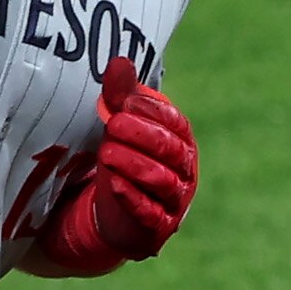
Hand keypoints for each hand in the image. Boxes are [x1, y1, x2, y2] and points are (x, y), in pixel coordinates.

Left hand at [28, 59, 197, 276]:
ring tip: (106, 154)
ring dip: (134, 165)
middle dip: (141, 136)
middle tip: (112, 124)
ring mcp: (174, 201)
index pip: (175, 122)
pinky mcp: (158, 227)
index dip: (152, 111)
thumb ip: (121, 97)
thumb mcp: (121, 127)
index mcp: (181, 141)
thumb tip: (118, 62)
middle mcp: (185, 171)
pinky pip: (151, 213)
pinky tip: (114, 184)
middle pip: (170, 150)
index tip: (125, 102)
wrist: (115, 213)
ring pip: (162, 181)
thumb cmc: (124, 160)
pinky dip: (133, 198)